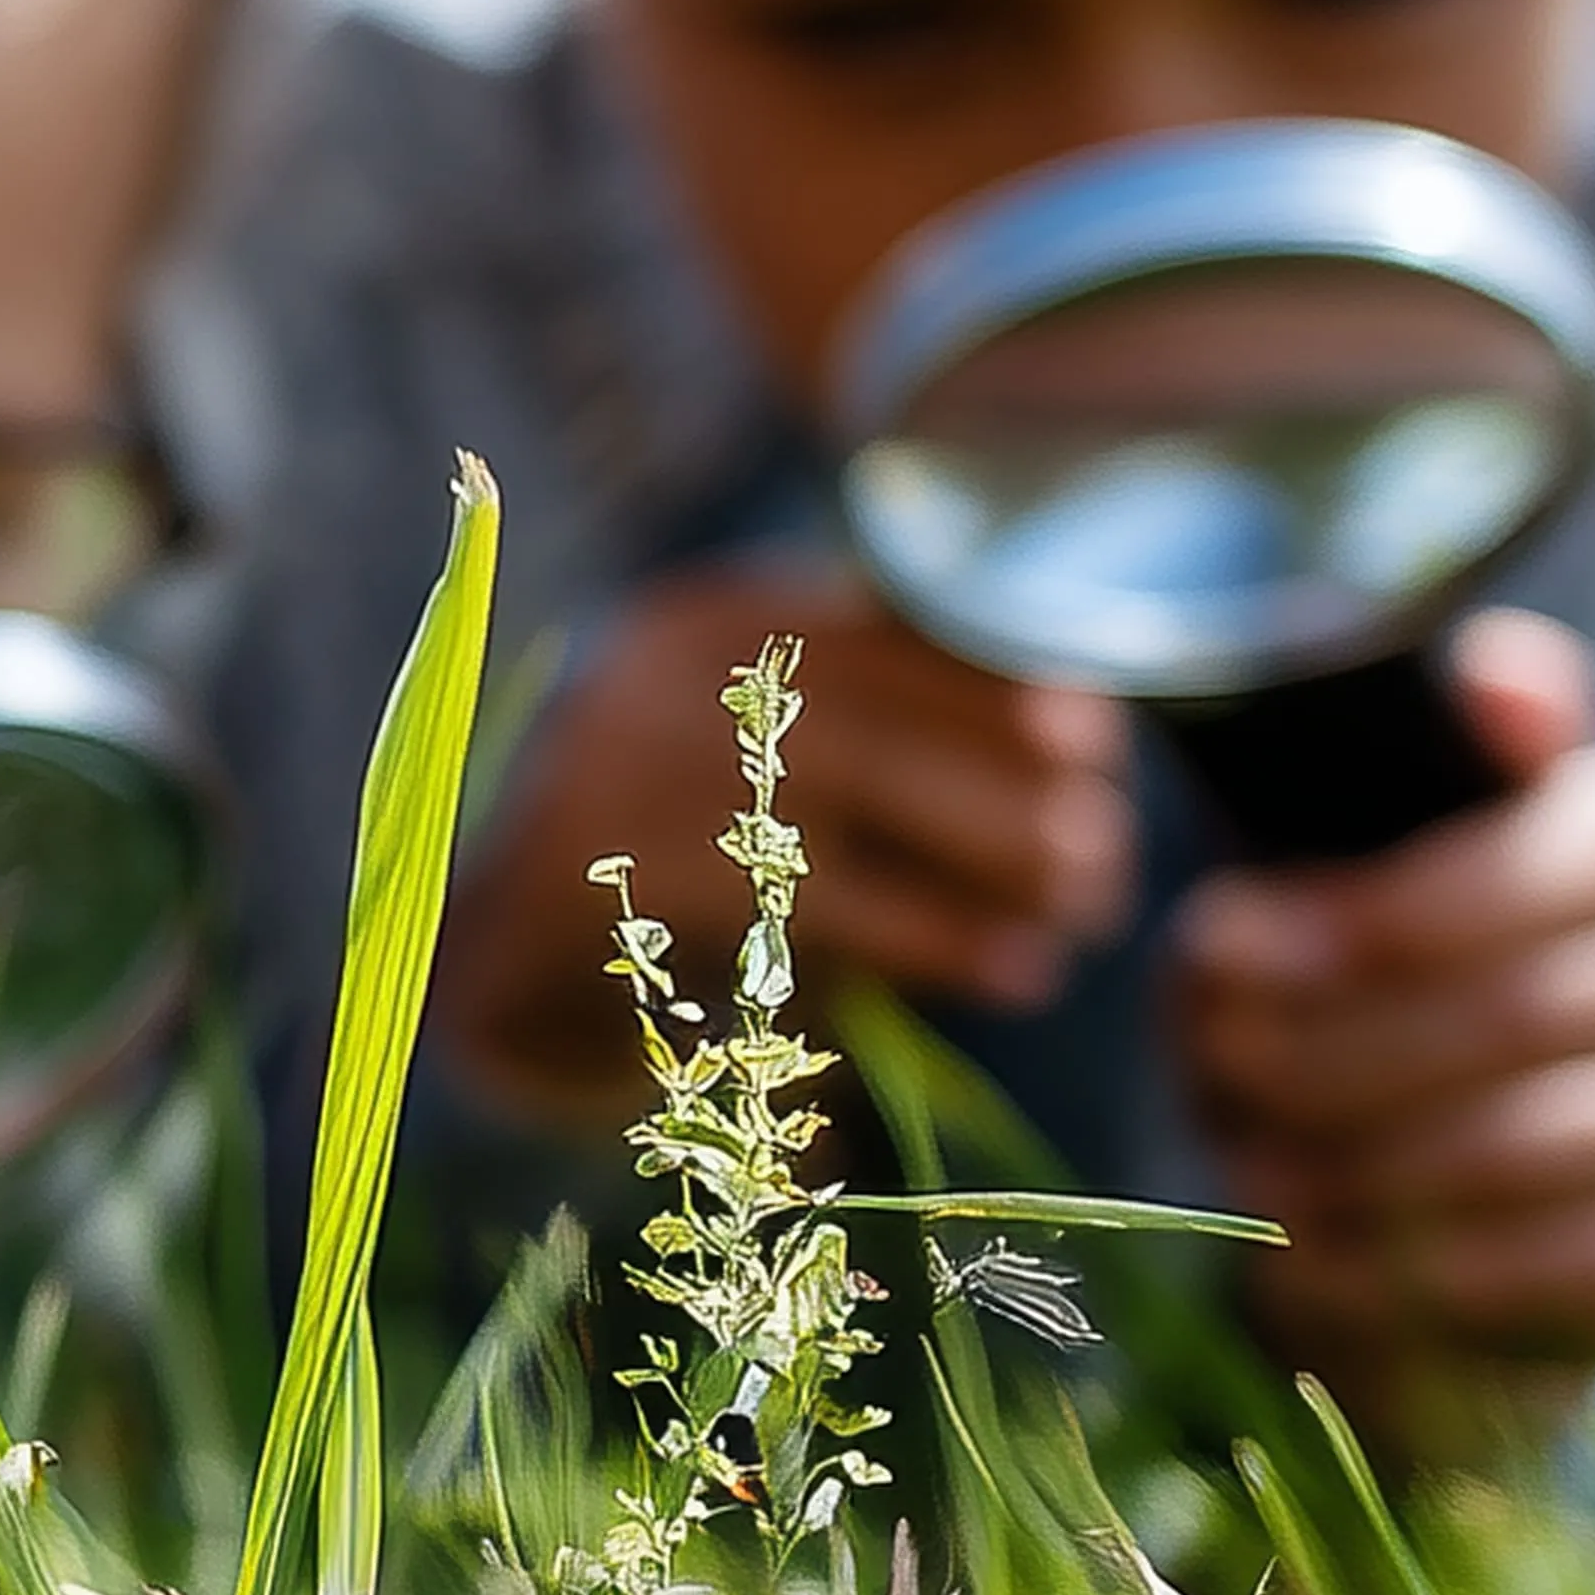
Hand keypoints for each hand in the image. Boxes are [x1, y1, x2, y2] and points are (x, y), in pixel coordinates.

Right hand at [453, 568, 1126, 1123]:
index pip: (878, 627)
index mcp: (708, 621)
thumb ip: (863, 730)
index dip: (996, 680)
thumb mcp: (755, 767)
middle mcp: (661, 669)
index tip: (1096, 739)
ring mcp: (626, 759)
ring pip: (853, 789)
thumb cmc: (668, 866)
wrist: (486, 962)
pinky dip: (934, 934)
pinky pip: (811, 893)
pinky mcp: (616, 864)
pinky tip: (1015, 972)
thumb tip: (1063, 738)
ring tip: (1082, 909)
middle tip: (1108, 852)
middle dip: (1008, 780)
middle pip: (874, 709)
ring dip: (992, 852)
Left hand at [1177, 614, 1594, 1402]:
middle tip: (1223, 1072)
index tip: (1231, 945)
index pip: (1535, 864)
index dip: (1374, 917)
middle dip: (1341, 1049)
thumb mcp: (1372, 839)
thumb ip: (1421, 749)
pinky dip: (1431, 1264)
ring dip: (1369, 1162)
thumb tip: (1500, 681)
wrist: (1482, 1129)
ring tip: (1252, 1166)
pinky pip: (1571, 1259)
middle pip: (1522, 1012)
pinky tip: (1331, 1250)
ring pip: (1537, 1144)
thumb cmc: (1399, 952)